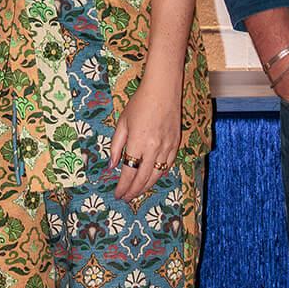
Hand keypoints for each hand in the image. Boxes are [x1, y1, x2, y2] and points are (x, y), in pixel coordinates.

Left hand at [109, 69, 183, 204]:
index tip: (118, 194)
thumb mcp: (122, 123)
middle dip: (133, 191)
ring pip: (157, 175)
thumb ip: (116, 146)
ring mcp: (167, 147)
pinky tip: (152, 179)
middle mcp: (154, 148)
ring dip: (146, 186)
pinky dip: (159, 175)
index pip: (129, 173)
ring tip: (137, 193)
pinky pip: (168, 166)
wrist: (163, 89)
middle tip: (126, 198)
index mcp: (138, 142)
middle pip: (143, 178)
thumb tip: (112, 166)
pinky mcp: (176, 144)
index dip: (122, 187)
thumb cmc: (140, 103)